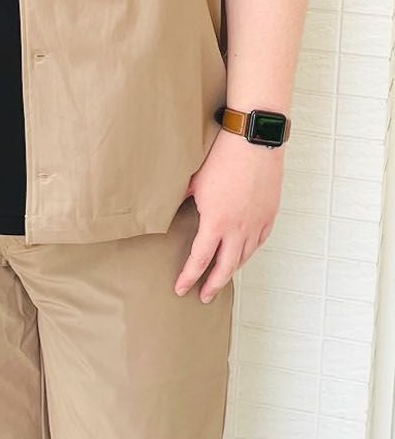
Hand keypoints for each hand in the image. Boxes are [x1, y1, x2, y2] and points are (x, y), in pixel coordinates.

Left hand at [174, 127, 281, 301]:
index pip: (199, 259)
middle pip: (226, 268)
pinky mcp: (270, 214)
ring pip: (245, 256)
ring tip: (221, 276)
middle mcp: (238, 229)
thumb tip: (169, 206)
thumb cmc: (221, 158)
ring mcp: (257, 223)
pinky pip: (260, 241)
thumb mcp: (193, 181)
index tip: (181, 288)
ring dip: (231, 269)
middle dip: (213, 285)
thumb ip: (182, 199)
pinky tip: (244, 253)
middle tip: (204, 296)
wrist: (254, 142)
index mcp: (215, 222)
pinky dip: (250, 251)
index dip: (189, 277)